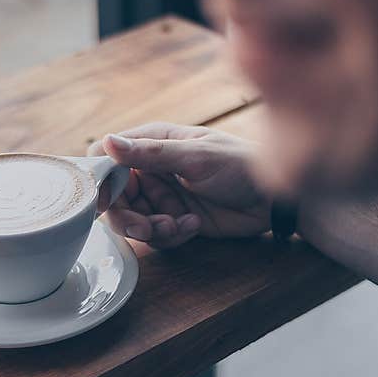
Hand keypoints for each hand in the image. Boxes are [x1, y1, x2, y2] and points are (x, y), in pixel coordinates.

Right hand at [89, 122, 269, 247]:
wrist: (276, 201)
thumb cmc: (242, 165)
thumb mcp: (195, 157)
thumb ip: (150, 153)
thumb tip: (108, 142)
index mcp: (151, 142)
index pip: (105, 157)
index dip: (100, 179)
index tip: (107, 198)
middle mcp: (151, 169)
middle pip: (113, 197)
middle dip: (126, 215)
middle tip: (145, 226)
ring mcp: (161, 196)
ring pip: (131, 219)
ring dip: (149, 228)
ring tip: (176, 225)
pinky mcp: (173, 219)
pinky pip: (154, 234)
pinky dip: (169, 235)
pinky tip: (193, 226)